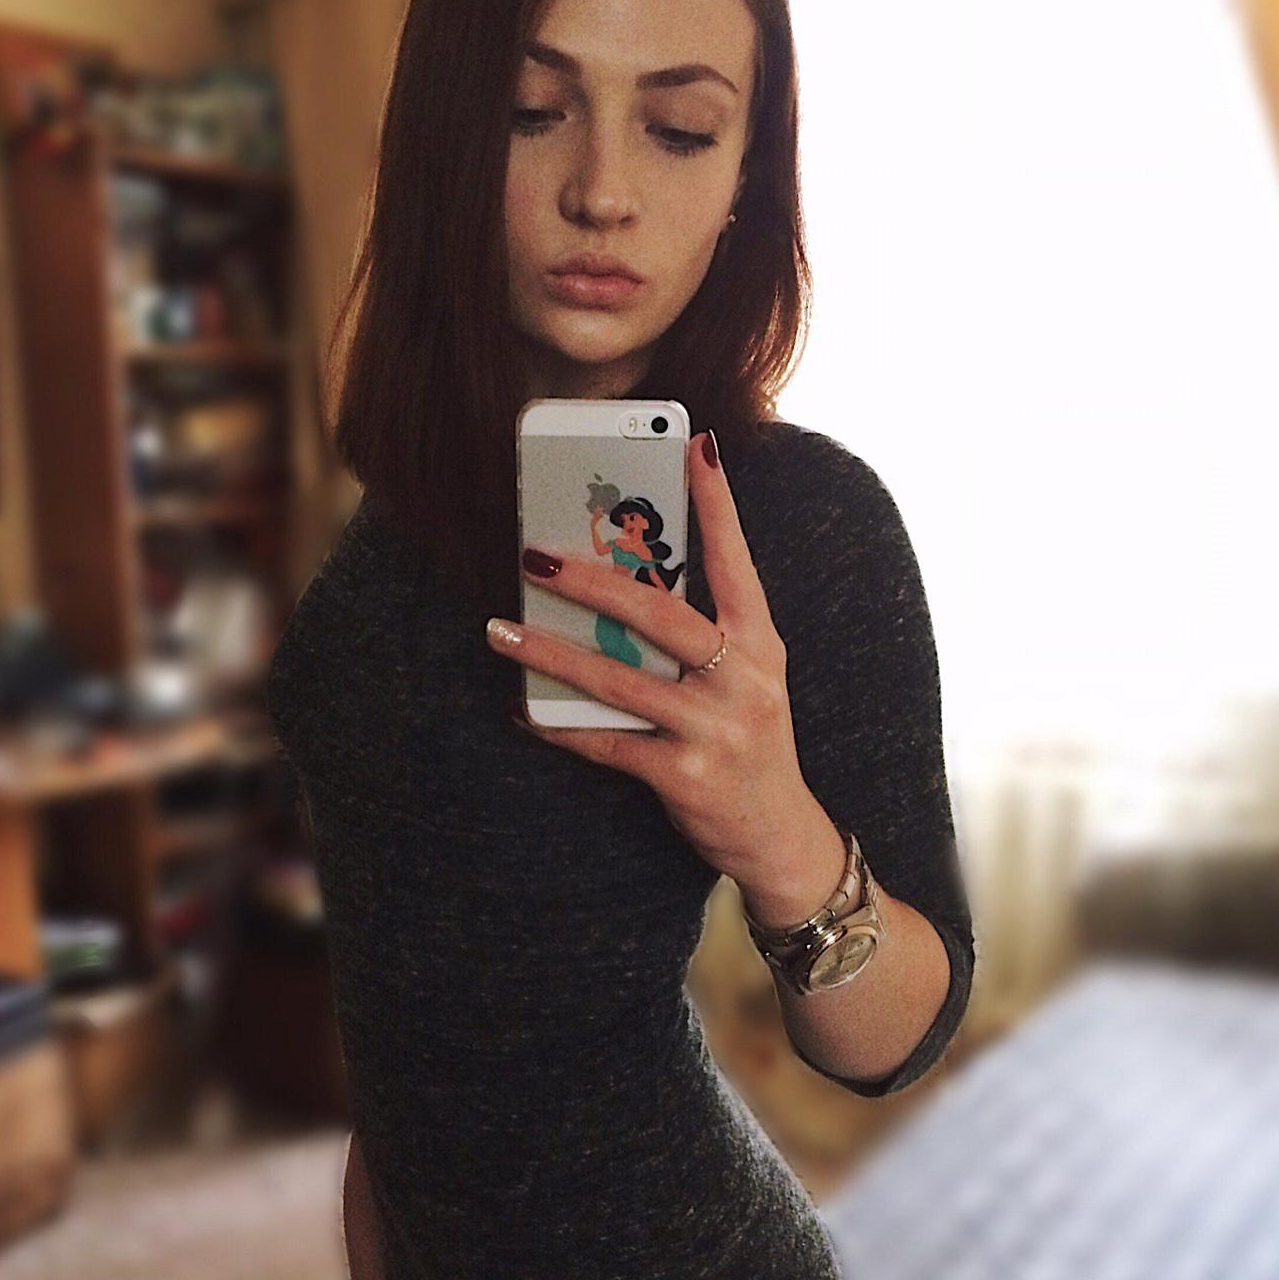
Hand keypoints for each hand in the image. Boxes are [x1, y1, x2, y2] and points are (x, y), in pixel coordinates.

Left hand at [487, 428, 838, 910]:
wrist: (779, 834)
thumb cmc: (748, 741)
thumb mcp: (746, 679)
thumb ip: (702, 635)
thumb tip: (619, 586)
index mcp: (761, 643)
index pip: (737, 560)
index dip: (718, 502)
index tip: (695, 445)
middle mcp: (744, 679)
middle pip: (660, 614)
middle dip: (591, 580)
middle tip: (535, 554)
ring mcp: (716, 728)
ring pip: (620, 679)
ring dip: (550, 653)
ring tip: (499, 628)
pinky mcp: (685, 775)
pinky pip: (606, 742)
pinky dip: (558, 725)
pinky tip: (521, 709)